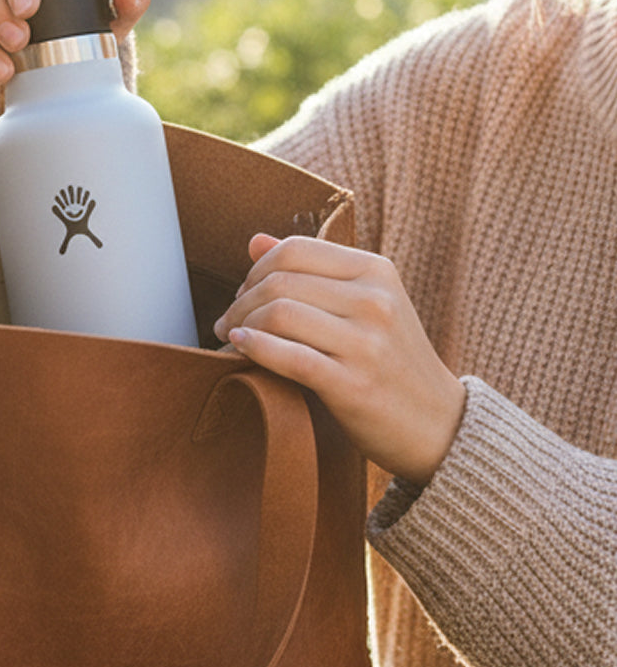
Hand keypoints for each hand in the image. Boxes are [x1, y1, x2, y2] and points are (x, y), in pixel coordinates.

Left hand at [215, 234, 465, 484]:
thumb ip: (312, 271)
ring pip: (278, 314)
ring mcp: (367, 342)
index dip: (255, 270)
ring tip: (232, 339)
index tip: (242, 294)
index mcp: (376, 270)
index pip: (294, 249)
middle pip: (279, 281)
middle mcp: (374, 300)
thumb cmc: (390, 361)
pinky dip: (254, 348)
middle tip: (229, 322)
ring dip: (241, 325)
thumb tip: (254, 241)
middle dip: (241, 301)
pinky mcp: (354, 384)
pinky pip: (288, 356)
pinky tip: (240, 349)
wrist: (438, 425)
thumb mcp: (364, 304)